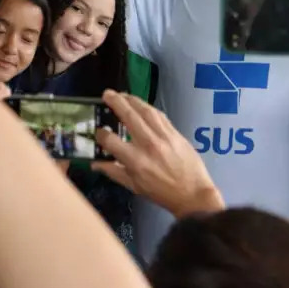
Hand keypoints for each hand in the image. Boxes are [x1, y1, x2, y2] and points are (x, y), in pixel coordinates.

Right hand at [92, 90, 223, 217]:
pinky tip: (141, 104)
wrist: (193, 193)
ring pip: (146, 111)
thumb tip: (95, 163)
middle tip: (106, 94)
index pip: (111, 141)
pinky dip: (148, 108)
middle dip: (116, 102)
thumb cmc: (161, 192)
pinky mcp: (175, 132)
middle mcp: (148, 144)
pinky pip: (160, 115)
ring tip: (122, 94)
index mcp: (135, 161)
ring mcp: (164, 136)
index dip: (101, 134)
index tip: (98, 131)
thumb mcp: (134, 186)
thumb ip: (114, 172)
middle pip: (129, 117)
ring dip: (132, 100)